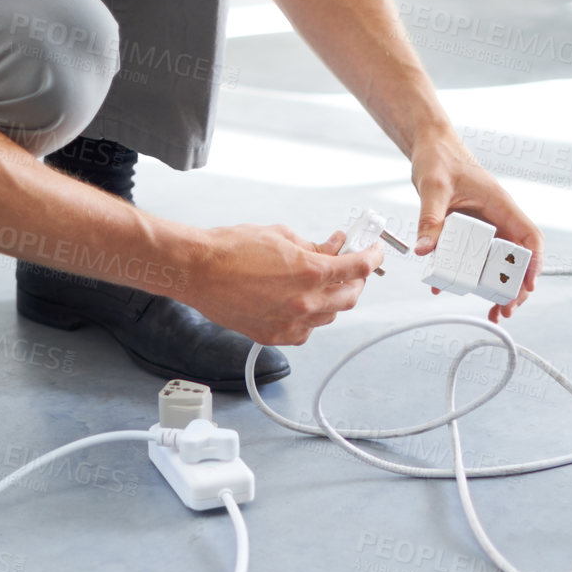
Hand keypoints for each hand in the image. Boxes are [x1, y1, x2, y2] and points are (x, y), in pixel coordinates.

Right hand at [190, 225, 383, 344]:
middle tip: (352, 267)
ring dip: (333, 299)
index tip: (374, 252)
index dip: (371, 256)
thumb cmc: (231, 250)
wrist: (198, 271)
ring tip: (324, 283)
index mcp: (310, 272)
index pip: (358, 267)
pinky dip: (311, 317)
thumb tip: (330, 248)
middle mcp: (304, 302)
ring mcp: (290, 323)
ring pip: (329, 315)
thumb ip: (312, 246)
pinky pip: (305, 331)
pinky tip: (303, 303)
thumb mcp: (281, 236)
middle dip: (355, 279)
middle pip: (349, 296)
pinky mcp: (273, 335)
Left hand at [411, 129, 543, 323]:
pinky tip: (449, 288)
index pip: (529, 237)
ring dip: (494, 288)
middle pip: (516, 258)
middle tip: (505, 311)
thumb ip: (430, 218)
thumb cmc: (439, 159)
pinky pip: (472, 258)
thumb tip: (425, 250)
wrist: (430, 149)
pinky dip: (466, 276)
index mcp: (500, 204)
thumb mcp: (433, 188)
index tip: (527, 287)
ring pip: (497, 262)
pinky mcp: (469, 232)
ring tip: (492, 312)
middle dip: (514, 287)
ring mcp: (484, 226)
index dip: (533, 263)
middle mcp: (497, 218)